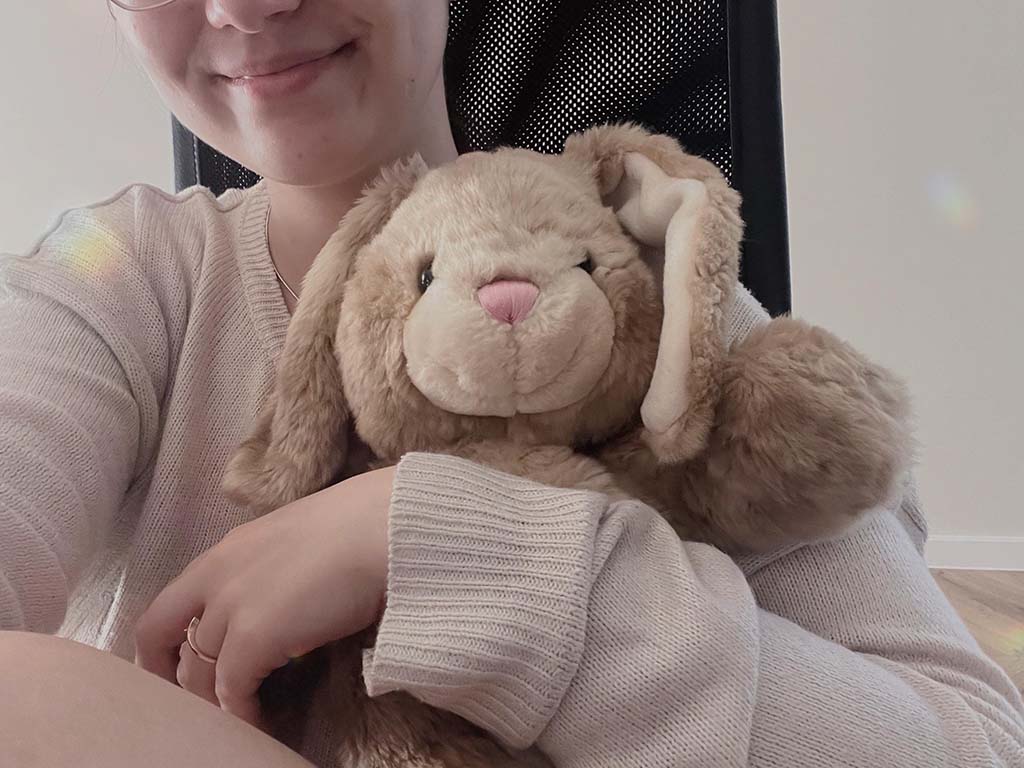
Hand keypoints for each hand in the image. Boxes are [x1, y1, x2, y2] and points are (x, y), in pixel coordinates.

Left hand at [133, 464, 397, 730]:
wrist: (385, 528)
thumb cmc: (361, 528)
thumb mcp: (297, 541)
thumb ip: (273, 570)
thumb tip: (282, 602)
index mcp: (227, 551)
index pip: (167, 606)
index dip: (161, 646)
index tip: (174, 670)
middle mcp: (216, 576)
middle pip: (167, 642)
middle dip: (178, 679)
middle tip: (201, 705)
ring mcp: (232, 606)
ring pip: (198, 673)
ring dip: (214, 702)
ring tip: (238, 720)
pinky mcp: (254, 637)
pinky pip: (232, 691)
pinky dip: (241, 713)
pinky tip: (259, 724)